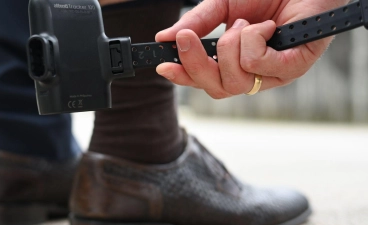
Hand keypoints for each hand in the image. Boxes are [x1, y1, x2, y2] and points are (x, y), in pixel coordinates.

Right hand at [155, 0, 347, 98]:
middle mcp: (253, 75)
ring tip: (245, 23)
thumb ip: (196, 23)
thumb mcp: (222, 6)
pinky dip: (253, 40)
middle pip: (216, 89)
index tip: (164, 66)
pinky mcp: (292, 68)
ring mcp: (273, 76)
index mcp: (236, 64)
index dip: (184, 77)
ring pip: (234, 80)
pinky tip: (266, 27)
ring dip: (231, 46)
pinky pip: (255, 66)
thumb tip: (166, 38)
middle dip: (198, 64)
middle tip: (188, 38)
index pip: (206, 81)